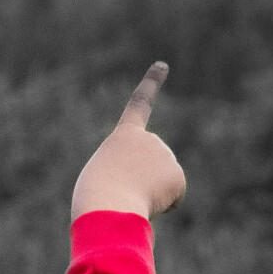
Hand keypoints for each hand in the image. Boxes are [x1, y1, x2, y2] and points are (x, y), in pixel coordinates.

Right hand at [71, 62, 185, 220]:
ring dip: (149, 197)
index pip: (139, 104)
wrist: (107, 207)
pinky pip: (174, 198)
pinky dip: (164, 206)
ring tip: (131, 198)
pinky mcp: (178, 176)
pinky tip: (148, 205)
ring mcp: (165, 155)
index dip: (151, 83)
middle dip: (143, 183)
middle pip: (151, 166)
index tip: (162, 65)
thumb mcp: (103, 181)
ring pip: (162, 184)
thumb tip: (149, 193)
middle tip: (124, 191)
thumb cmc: (95, 199)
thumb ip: (126, 178)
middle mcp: (149, 138)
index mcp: (124, 136)